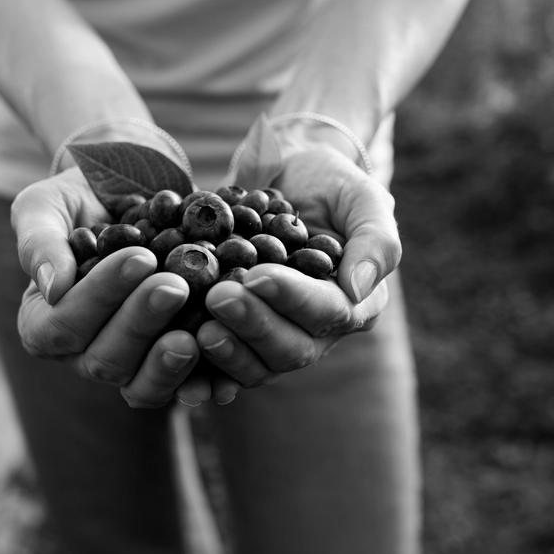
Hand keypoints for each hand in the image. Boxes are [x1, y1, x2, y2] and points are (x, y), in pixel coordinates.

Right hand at [12, 169, 205, 407]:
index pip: (60, 326)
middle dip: (141, 322)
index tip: (139, 257)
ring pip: (141, 383)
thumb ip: (38, 241)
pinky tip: (222, 369)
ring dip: (168, 359)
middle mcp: (81, 353)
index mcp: (42, 322)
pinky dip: (202, 381)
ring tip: (197, 330)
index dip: (99, 297)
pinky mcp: (167, 364)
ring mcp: (127, 364)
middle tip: (176, 284)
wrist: (133, 197)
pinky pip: (182, 387)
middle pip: (104, 359)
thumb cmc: (78, 199)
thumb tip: (53, 286)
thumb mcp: (45, 204)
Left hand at [194, 147, 401, 402]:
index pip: (328, 312)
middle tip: (217, 297)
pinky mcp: (242, 337)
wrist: (286, 179)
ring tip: (196, 330)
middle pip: (290, 348)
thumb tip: (357, 288)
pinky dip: (202, 374)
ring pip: (257, 365)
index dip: (291, 297)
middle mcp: (318, 332)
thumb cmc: (331, 184)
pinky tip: (178, 369)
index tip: (256, 275)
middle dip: (253, 325)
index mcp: (356, 303)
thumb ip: (375, 239)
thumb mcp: (362, 196)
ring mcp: (278, 338)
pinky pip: (224, 367)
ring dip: (227, 351)